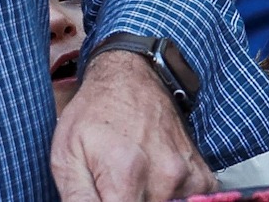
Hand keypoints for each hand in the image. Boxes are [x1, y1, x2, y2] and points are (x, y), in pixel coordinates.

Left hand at [51, 50, 213, 201]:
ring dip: (148, 200)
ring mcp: (186, 176)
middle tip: (113, 186)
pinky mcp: (201, 176)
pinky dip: (172, 199)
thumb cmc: (95, 113)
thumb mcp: (66, 155)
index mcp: (126, 174)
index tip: (105, 197)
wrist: (131, 78)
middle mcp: (163, 176)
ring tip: (133, 180)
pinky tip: (154, 180)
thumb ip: (77, 199)